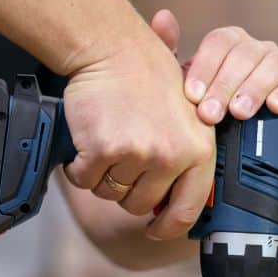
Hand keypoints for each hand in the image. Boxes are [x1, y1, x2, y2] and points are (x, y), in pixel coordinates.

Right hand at [63, 27, 214, 240]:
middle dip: (125, 189)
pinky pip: (85, 179)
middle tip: (120, 158)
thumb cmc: (147, 76)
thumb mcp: (186, 116)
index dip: (168, 227)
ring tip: (106, 142)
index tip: (155, 229)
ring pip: (110, 193)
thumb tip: (172, 207)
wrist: (111, 47)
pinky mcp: (102, 150)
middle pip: (140, 205)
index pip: (187, 210)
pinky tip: (86, 141)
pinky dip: (78, 166)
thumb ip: (184, 159)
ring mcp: (136, 154)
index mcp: (198, 151)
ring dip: (101, 176)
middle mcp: (170, 156)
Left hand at [150, 10, 277, 129]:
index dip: (206, 67)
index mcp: (231, 45)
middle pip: (245, 53)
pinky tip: (275, 106)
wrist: (237, 154)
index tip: (192, 96)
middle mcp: (259, 50)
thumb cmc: (208, 116)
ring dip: (254, 88)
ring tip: (239, 112)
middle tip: (210, 115)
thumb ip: (171, 56)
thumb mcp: (184, 92)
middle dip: (225, 85)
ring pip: (274, 65)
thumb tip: (162, 16)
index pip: (219, 42)